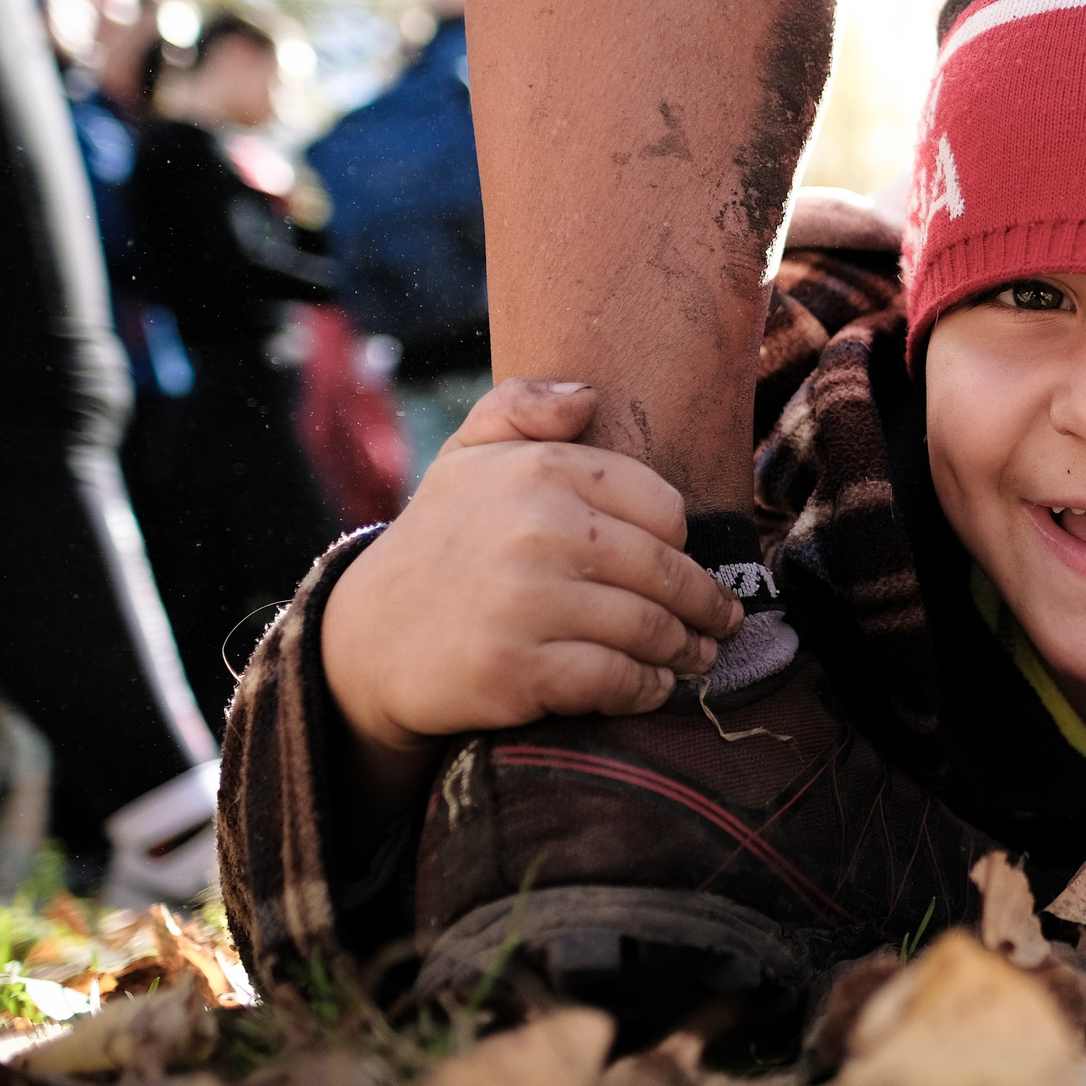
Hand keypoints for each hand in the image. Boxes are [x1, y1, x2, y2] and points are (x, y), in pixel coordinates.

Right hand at [320, 380, 743, 774]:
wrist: (365, 639)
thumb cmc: (439, 541)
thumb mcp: (466, 455)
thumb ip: (523, 408)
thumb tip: (589, 396)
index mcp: (540, 471)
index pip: (662, 506)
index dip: (680, 540)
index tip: (683, 560)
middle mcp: (538, 529)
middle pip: (665, 571)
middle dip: (703, 604)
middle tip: (720, 621)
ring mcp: (528, 602)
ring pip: (648, 628)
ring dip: (685, 649)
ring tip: (698, 655)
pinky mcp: (518, 669)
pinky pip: (615, 679)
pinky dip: (646, 689)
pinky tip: (654, 687)